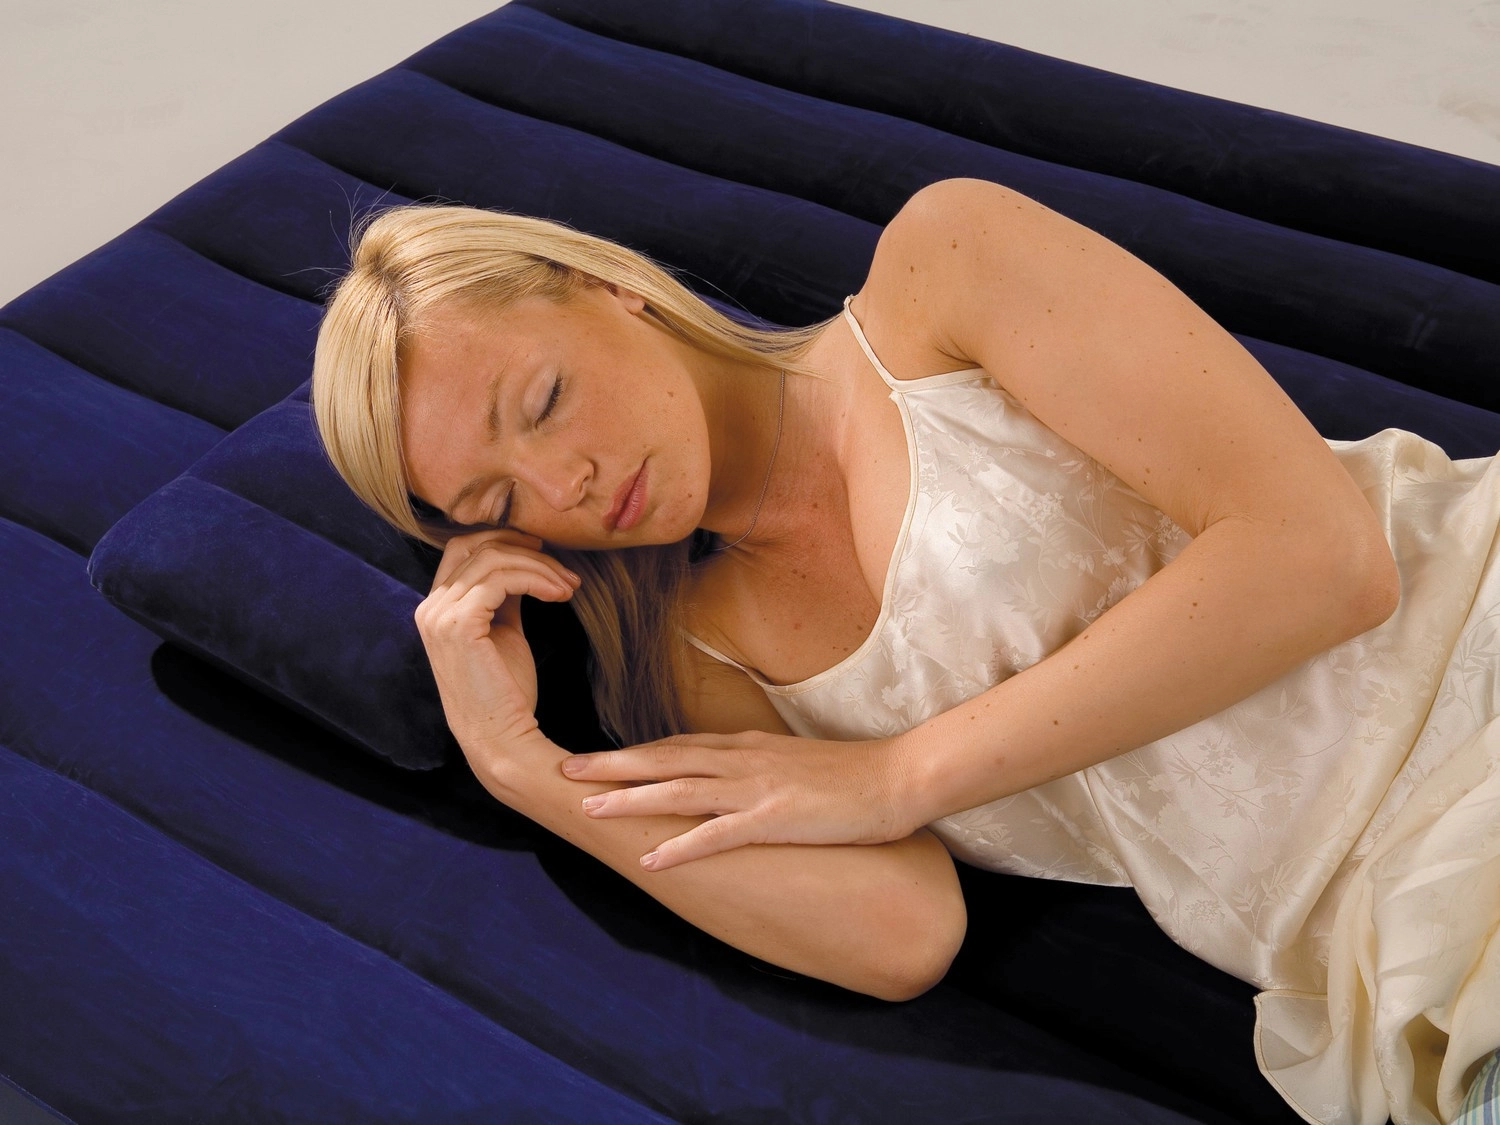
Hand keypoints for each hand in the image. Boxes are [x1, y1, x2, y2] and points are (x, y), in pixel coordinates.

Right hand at [414, 529, 579, 762]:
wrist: (502, 738)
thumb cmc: (506, 691)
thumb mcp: (504, 631)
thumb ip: (504, 596)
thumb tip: (523, 562)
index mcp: (436, 607)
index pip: (463, 548)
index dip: (504, 540)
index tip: (544, 553)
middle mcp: (429, 607)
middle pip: (474, 544)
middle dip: (523, 546)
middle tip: (563, 565)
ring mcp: (439, 615)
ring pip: (493, 559)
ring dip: (540, 566)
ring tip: (570, 586)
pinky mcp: (459, 624)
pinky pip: (502, 579)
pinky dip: (536, 578)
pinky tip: (560, 595)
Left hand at [559, 730, 919, 869]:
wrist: (899, 777)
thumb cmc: (852, 774)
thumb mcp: (794, 761)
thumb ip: (757, 767)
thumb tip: (728, 778)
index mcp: (747, 746)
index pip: (678, 746)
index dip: (633, 753)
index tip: (595, 760)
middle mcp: (743, 760)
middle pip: (665, 758)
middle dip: (612, 765)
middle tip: (564, 771)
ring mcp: (757, 788)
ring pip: (679, 789)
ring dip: (631, 799)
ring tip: (589, 809)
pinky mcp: (775, 819)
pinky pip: (717, 835)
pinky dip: (680, 846)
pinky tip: (651, 860)